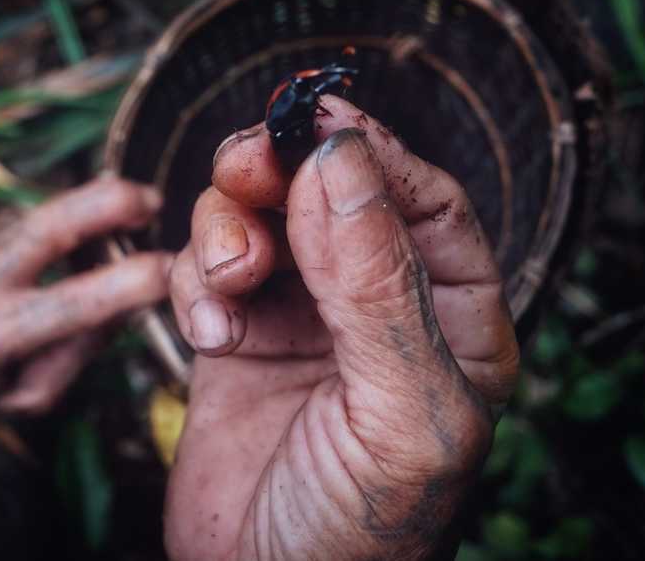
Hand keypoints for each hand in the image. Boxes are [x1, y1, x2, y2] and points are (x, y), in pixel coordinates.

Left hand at [0, 177, 171, 420]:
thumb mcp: (27, 396)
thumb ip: (79, 351)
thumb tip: (128, 302)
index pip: (76, 304)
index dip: (133, 283)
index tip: (173, 270)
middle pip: (47, 226)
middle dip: (106, 203)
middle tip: (152, 201)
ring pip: (46, 211)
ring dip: (95, 205)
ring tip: (132, 215)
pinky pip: (39, 221)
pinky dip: (70, 228)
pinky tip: (71, 250)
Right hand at [164, 96, 519, 559]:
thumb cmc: (361, 532)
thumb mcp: (398, 414)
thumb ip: (376, 287)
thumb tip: (341, 163)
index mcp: (449, 319)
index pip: (422, 201)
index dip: (371, 154)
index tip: (316, 124)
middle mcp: (373, 305)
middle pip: (327, 192)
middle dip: (280, 172)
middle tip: (247, 166)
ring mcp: (299, 317)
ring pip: (258, 217)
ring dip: (229, 229)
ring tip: (227, 283)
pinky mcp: (235, 335)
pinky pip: (208, 268)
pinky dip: (195, 282)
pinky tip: (207, 332)